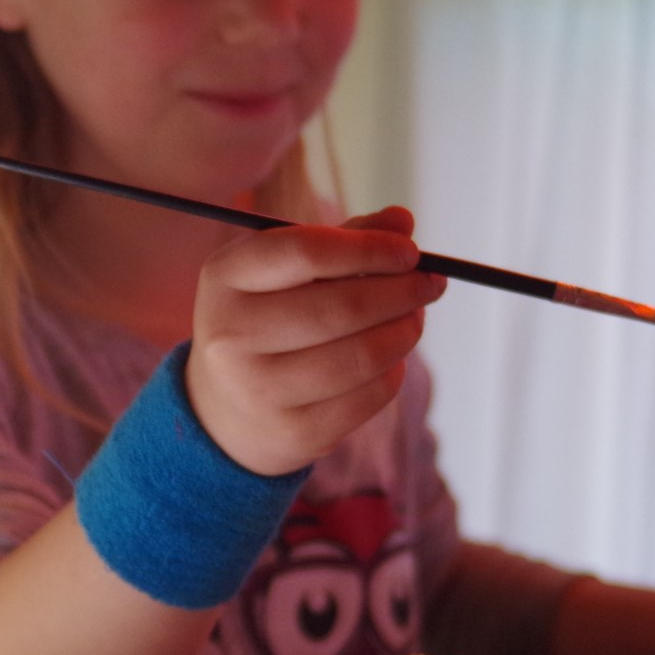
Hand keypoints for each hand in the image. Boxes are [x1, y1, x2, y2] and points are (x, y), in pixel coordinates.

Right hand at [184, 206, 447, 476]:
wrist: (225, 412)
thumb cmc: (264, 323)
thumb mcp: (283, 273)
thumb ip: (342, 240)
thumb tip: (403, 222)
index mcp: (226, 277)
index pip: (306, 251)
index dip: (369, 248)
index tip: (409, 251)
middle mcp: (231, 334)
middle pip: (344, 305)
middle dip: (403, 291)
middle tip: (429, 285)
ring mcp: (259, 389)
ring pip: (364, 354)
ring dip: (406, 332)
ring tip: (413, 319)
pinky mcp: (295, 431)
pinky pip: (369, 395)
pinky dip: (392, 371)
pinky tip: (388, 359)